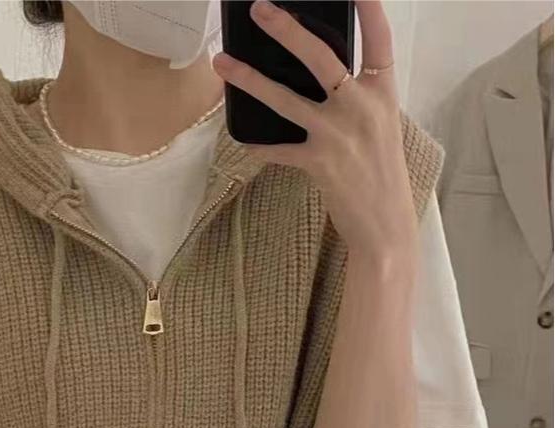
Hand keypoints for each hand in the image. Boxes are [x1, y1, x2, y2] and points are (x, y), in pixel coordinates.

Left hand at [212, 0, 417, 259]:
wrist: (385, 225)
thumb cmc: (381, 175)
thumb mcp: (380, 127)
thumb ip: (357, 99)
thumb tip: (323, 79)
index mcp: (383, 94)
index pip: (378, 40)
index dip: (368, 9)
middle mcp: (361, 107)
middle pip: (321, 56)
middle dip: (287, 30)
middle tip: (260, 10)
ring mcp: (337, 134)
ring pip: (285, 98)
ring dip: (250, 79)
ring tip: (223, 63)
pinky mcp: (317, 162)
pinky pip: (277, 149)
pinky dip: (260, 146)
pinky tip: (245, 141)